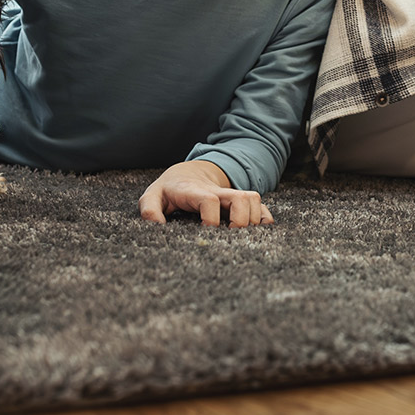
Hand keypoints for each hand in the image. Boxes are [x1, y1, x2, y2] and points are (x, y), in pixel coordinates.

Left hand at [138, 161, 273, 227]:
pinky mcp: (240, 202)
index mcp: (195, 192)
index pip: (210, 200)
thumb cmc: (169, 190)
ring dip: (254, 219)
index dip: (211, 219)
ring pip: (254, 200)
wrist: (186, 174)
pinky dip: (265, 219)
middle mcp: (218, 192)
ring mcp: (231, 196)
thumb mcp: (153, 196)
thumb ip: (149, 209)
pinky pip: (262, 207)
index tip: (206, 233)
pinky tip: (258, 233)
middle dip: (242, 221)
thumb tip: (156, 226)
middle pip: (242, 198)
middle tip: (230, 240)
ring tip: (241, 238)